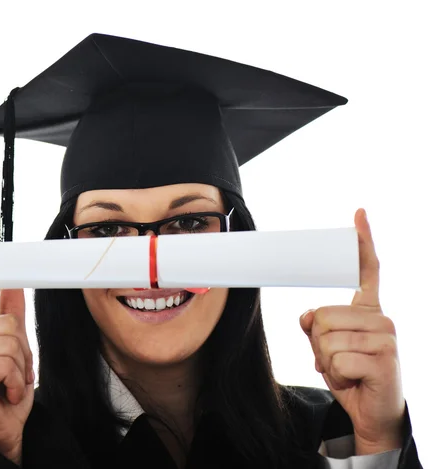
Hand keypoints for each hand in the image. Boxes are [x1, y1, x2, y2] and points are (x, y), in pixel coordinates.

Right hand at [0, 225, 33, 463]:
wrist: (1, 427)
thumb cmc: (4, 388)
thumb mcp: (14, 348)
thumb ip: (11, 316)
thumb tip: (15, 283)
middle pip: (8, 321)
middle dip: (22, 350)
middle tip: (13, 373)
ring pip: (10, 341)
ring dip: (21, 367)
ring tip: (9, 384)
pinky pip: (6, 362)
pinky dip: (16, 381)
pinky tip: (4, 393)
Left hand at [299, 209, 404, 454]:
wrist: (373, 413)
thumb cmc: (351, 375)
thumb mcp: (326, 348)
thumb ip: (315, 327)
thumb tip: (306, 315)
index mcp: (368, 310)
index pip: (367, 270)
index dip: (362, 242)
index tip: (358, 214)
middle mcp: (381, 318)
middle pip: (322, 314)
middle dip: (318, 343)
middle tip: (339, 360)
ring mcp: (386, 336)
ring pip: (325, 337)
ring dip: (326, 360)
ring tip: (347, 370)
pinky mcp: (384, 358)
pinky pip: (336, 358)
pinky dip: (336, 374)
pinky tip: (355, 380)